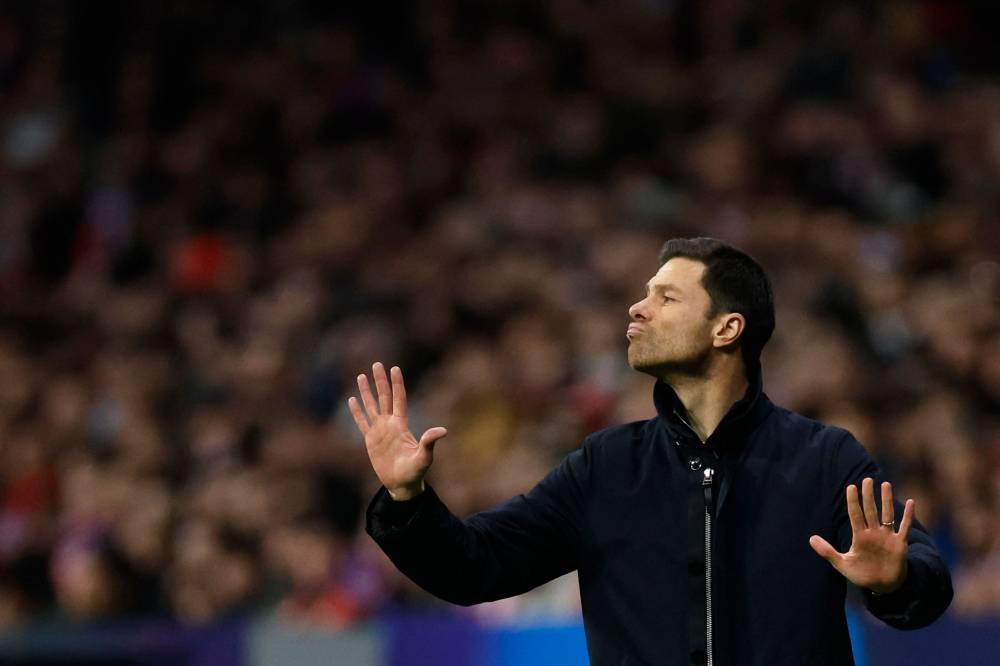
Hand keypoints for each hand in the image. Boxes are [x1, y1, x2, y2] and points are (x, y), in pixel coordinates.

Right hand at [348, 362, 447, 500]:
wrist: (402, 484)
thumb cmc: (416, 471)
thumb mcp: (424, 456)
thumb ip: (430, 442)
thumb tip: (443, 431)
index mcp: (401, 425)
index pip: (398, 399)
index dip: (396, 384)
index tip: (394, 368)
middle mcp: (390, 424)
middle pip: (383, 397)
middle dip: (380, 381)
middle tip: (377, 363)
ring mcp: (379, 431)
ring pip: (371, 406)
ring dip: (366, 392)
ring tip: (361, 376)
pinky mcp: (370, 441)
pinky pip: (361, 422)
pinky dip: (356, 411)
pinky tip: (352, 400)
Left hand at [809, 477, 914, 593]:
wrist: (882, 586)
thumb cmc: (862, 574)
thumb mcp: (842, 564)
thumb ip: (827, 551)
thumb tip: (810, 538)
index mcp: (860, 536)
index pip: (855, 515)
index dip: (853, 501)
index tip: (851, 487)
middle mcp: (873, 533)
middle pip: (870, 510)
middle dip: (868, 496)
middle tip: (867, 480)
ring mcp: (887, 537)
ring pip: (887, 514)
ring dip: (886, 500)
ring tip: (885, 484)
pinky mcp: (900, 544)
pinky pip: (904, 527)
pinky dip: (908, 516)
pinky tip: (911, 502)